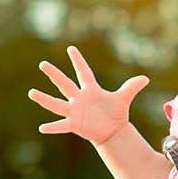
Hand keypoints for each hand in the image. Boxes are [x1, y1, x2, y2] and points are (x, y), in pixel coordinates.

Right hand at [28, 45, 149, 146]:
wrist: (112, 130)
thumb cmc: (115, 113)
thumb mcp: (123, 99)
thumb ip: (131, 87)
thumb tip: (146, 78)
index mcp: (91, 90)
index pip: (84, 72)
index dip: (78, 61)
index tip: (71, 48)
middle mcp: (79, 98)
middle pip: (65, 84)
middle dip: (54, 74)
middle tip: (43, 64)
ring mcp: (75, 111)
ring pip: (57, 104)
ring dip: (44, 99)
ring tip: (31, 93)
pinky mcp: (75, 124)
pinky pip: (61, 125)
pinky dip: (53, 127)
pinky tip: (42, 128)